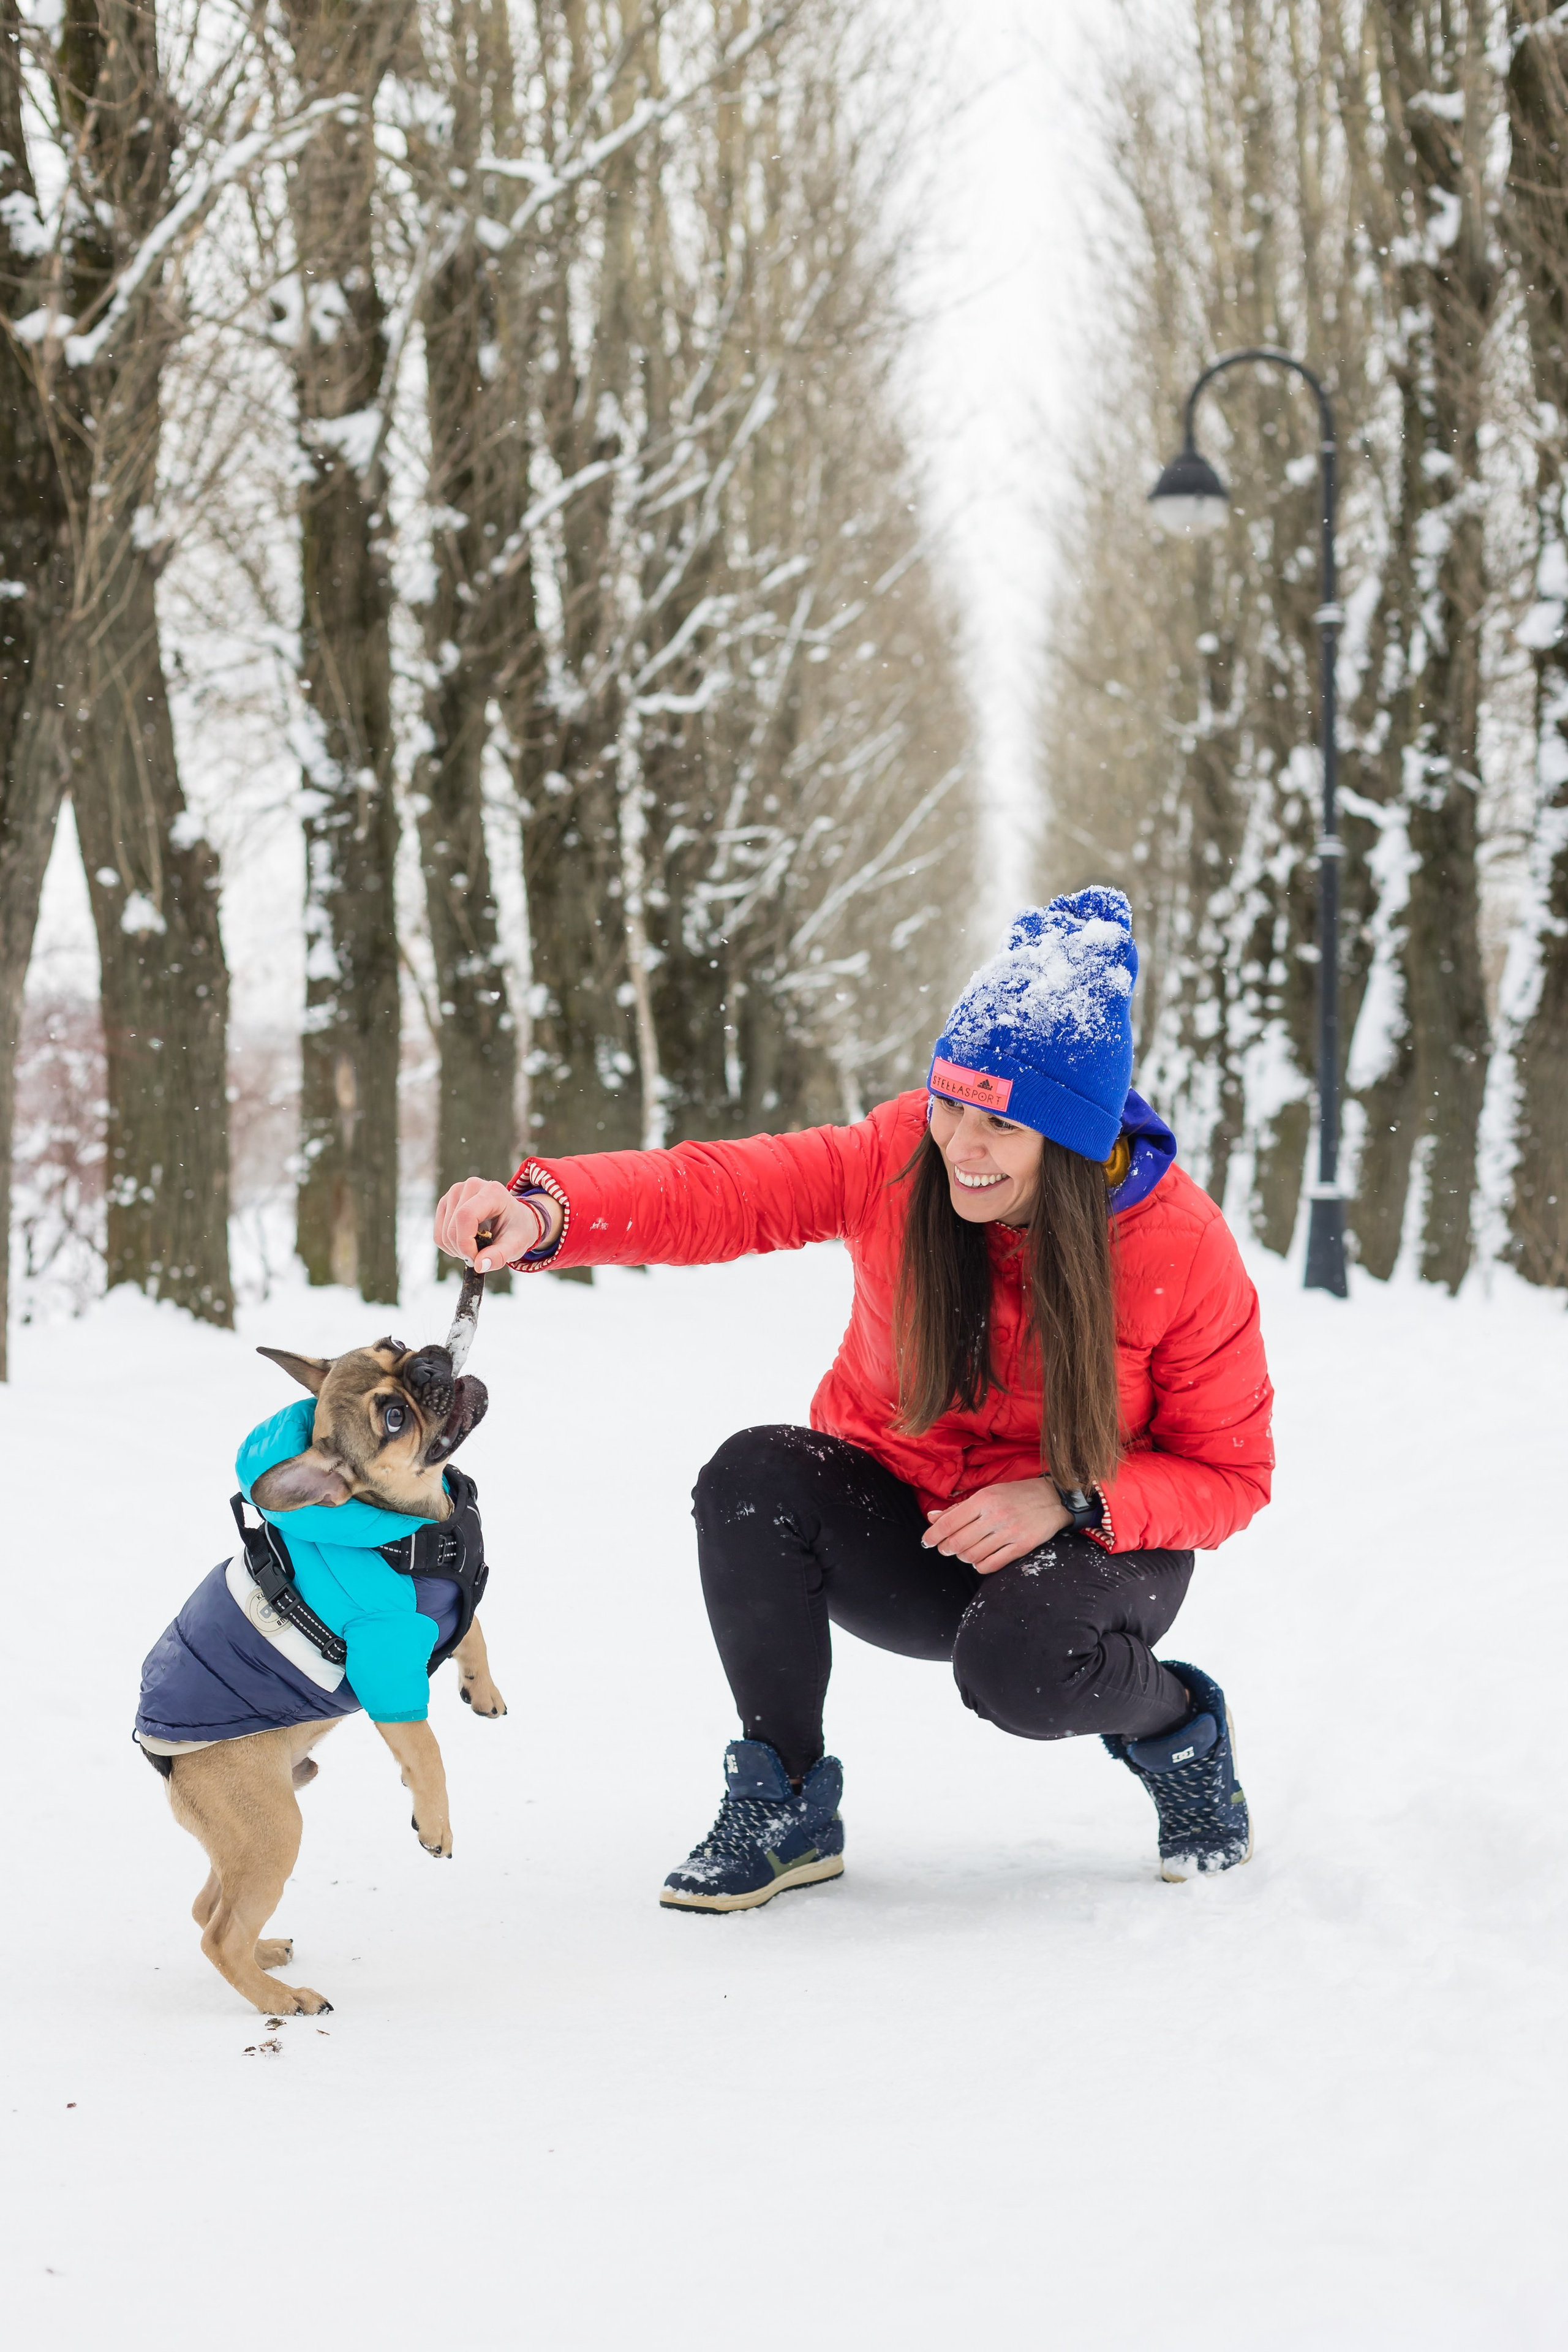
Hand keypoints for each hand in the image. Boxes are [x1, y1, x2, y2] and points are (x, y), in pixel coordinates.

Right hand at [434, 1176, 555, 1270]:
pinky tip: (467, 1242)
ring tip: (477, 1247)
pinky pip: (438, 1234)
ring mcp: (455, 1192)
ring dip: (457, 1249)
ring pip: (443, 1233)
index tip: (476, 1259)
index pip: (466, 1215)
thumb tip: (479, 1266)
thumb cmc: (516, 1229)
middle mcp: (471, 1186)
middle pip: (452, 1227)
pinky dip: (450, 1246)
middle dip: (464, 1250)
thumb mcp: (516, 1244)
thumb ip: (500, 1255)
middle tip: (481, 1256)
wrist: (514, 1219)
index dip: (465, 1242)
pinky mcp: (446, 1203)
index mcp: (492, 1192)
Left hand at [922, 1477, 1070, 1573]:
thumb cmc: (1016, 1494)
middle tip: (946, 1548)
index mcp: (983, 1499)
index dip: (933, 1535)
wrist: (1053, 1499)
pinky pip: (991, 1565)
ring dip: (963, 1557)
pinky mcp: (1022, 1546)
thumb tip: (932, 1518)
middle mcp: (995, 1516)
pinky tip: (980, 1560)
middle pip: (958, 1543)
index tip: (927, 1541)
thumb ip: (959, 1508)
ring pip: (972, 1556)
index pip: (949, 1523)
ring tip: (965, 1552)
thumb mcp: (987, 1493)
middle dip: (946, 1549)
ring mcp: (1009, 1532)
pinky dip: (980, 1566)